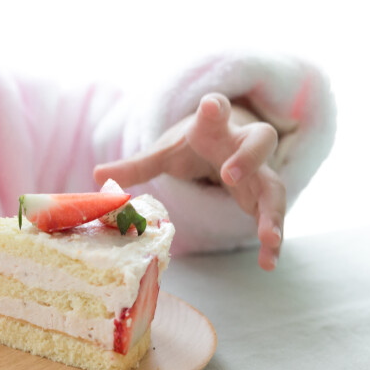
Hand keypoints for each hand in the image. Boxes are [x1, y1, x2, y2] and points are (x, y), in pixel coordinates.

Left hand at [94, 93, 284, 270]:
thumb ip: (136, 166)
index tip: (210, 106)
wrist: (222, 146)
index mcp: (213, 128)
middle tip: (230, 177)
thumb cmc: (192, 147)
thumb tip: (96, 175)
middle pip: (259, 142)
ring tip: (269, 240)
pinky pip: (272, 216)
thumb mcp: (164, 154)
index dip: (215, 108)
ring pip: (273, 186)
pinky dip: (272, 240)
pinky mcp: (262, 196)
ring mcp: (258, 171)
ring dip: (272, 213)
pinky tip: (268, 264)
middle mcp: (241, 144)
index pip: (217, 110)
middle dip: (247, 159)